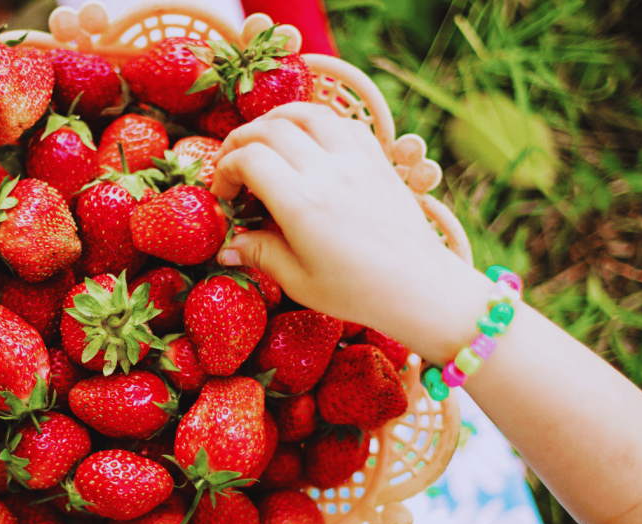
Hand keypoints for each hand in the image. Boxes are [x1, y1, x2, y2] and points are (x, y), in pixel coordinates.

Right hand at [211, 103, 488, 362]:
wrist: (419, 286)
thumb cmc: (356, 292)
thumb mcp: (298, 280)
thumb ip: (259, 254)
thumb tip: (227, 245)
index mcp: (302, 204)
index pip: (249, 159)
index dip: (224, 169)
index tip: (223, 193)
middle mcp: (327, 172)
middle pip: (270, 129)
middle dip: (241, 140)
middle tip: (232, 163)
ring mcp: (356, 160)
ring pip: (307, 113)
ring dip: (276, 120)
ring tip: (263, 139)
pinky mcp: (377, 159)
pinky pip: (341, 124)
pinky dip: (316, 124)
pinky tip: (307, 143)